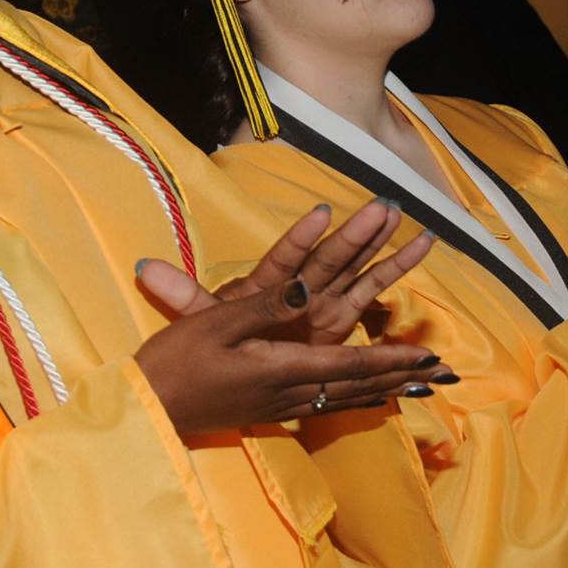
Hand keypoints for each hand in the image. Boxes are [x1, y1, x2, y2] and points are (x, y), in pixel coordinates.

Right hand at [134, 200, 450, 434]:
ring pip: (345, 398)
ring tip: (416, 384)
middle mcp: (289, 392)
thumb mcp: (215, 324)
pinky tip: (364, 399)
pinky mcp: (269, 410)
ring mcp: (279, 405)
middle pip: (357, 385)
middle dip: (400, 375)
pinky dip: (357, 398)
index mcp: (281, 368)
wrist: (149, 409)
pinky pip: (327, 403)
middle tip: (440, 372)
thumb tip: (311, 286)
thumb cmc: (175, 362)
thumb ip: (265, 305)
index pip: (351, 365)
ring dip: (385, 388)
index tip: (429, 356)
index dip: (392, 359)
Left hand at [186, 198, 434, 344]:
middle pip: (331, 259)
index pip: (285, 259)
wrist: (237, 362)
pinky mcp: (341, 319)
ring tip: (406, 222)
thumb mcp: (200, 319)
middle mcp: (301, 289)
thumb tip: (145, 268)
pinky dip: (396, 273)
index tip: (320, 213)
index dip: (301, 237)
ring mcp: (324, 302)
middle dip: (356, 235)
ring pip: (357, 271)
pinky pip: (372, 294)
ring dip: (382, 247)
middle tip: (382, 205)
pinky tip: (421, 247)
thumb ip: (182, 294)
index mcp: (268, 285)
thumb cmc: (220, 335)